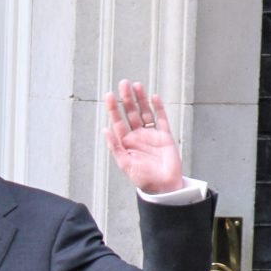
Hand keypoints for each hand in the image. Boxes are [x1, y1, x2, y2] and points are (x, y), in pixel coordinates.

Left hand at [102, 80, 182, 194]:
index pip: (117, 121)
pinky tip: (154, 97)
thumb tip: (104, 130)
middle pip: (130, 113)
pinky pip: (161, 118)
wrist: (164, 186)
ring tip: (136, 85)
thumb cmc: (143, 178)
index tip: (109, 95)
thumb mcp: (125, 164)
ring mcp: (151, 134)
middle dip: (127, 98)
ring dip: (141, 99)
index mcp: (126, 142)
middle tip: (123, 83)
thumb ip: (115, 147)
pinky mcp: (165, 136)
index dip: (113, 108)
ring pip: (145, 112)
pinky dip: (158, 107)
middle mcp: (137, 136)